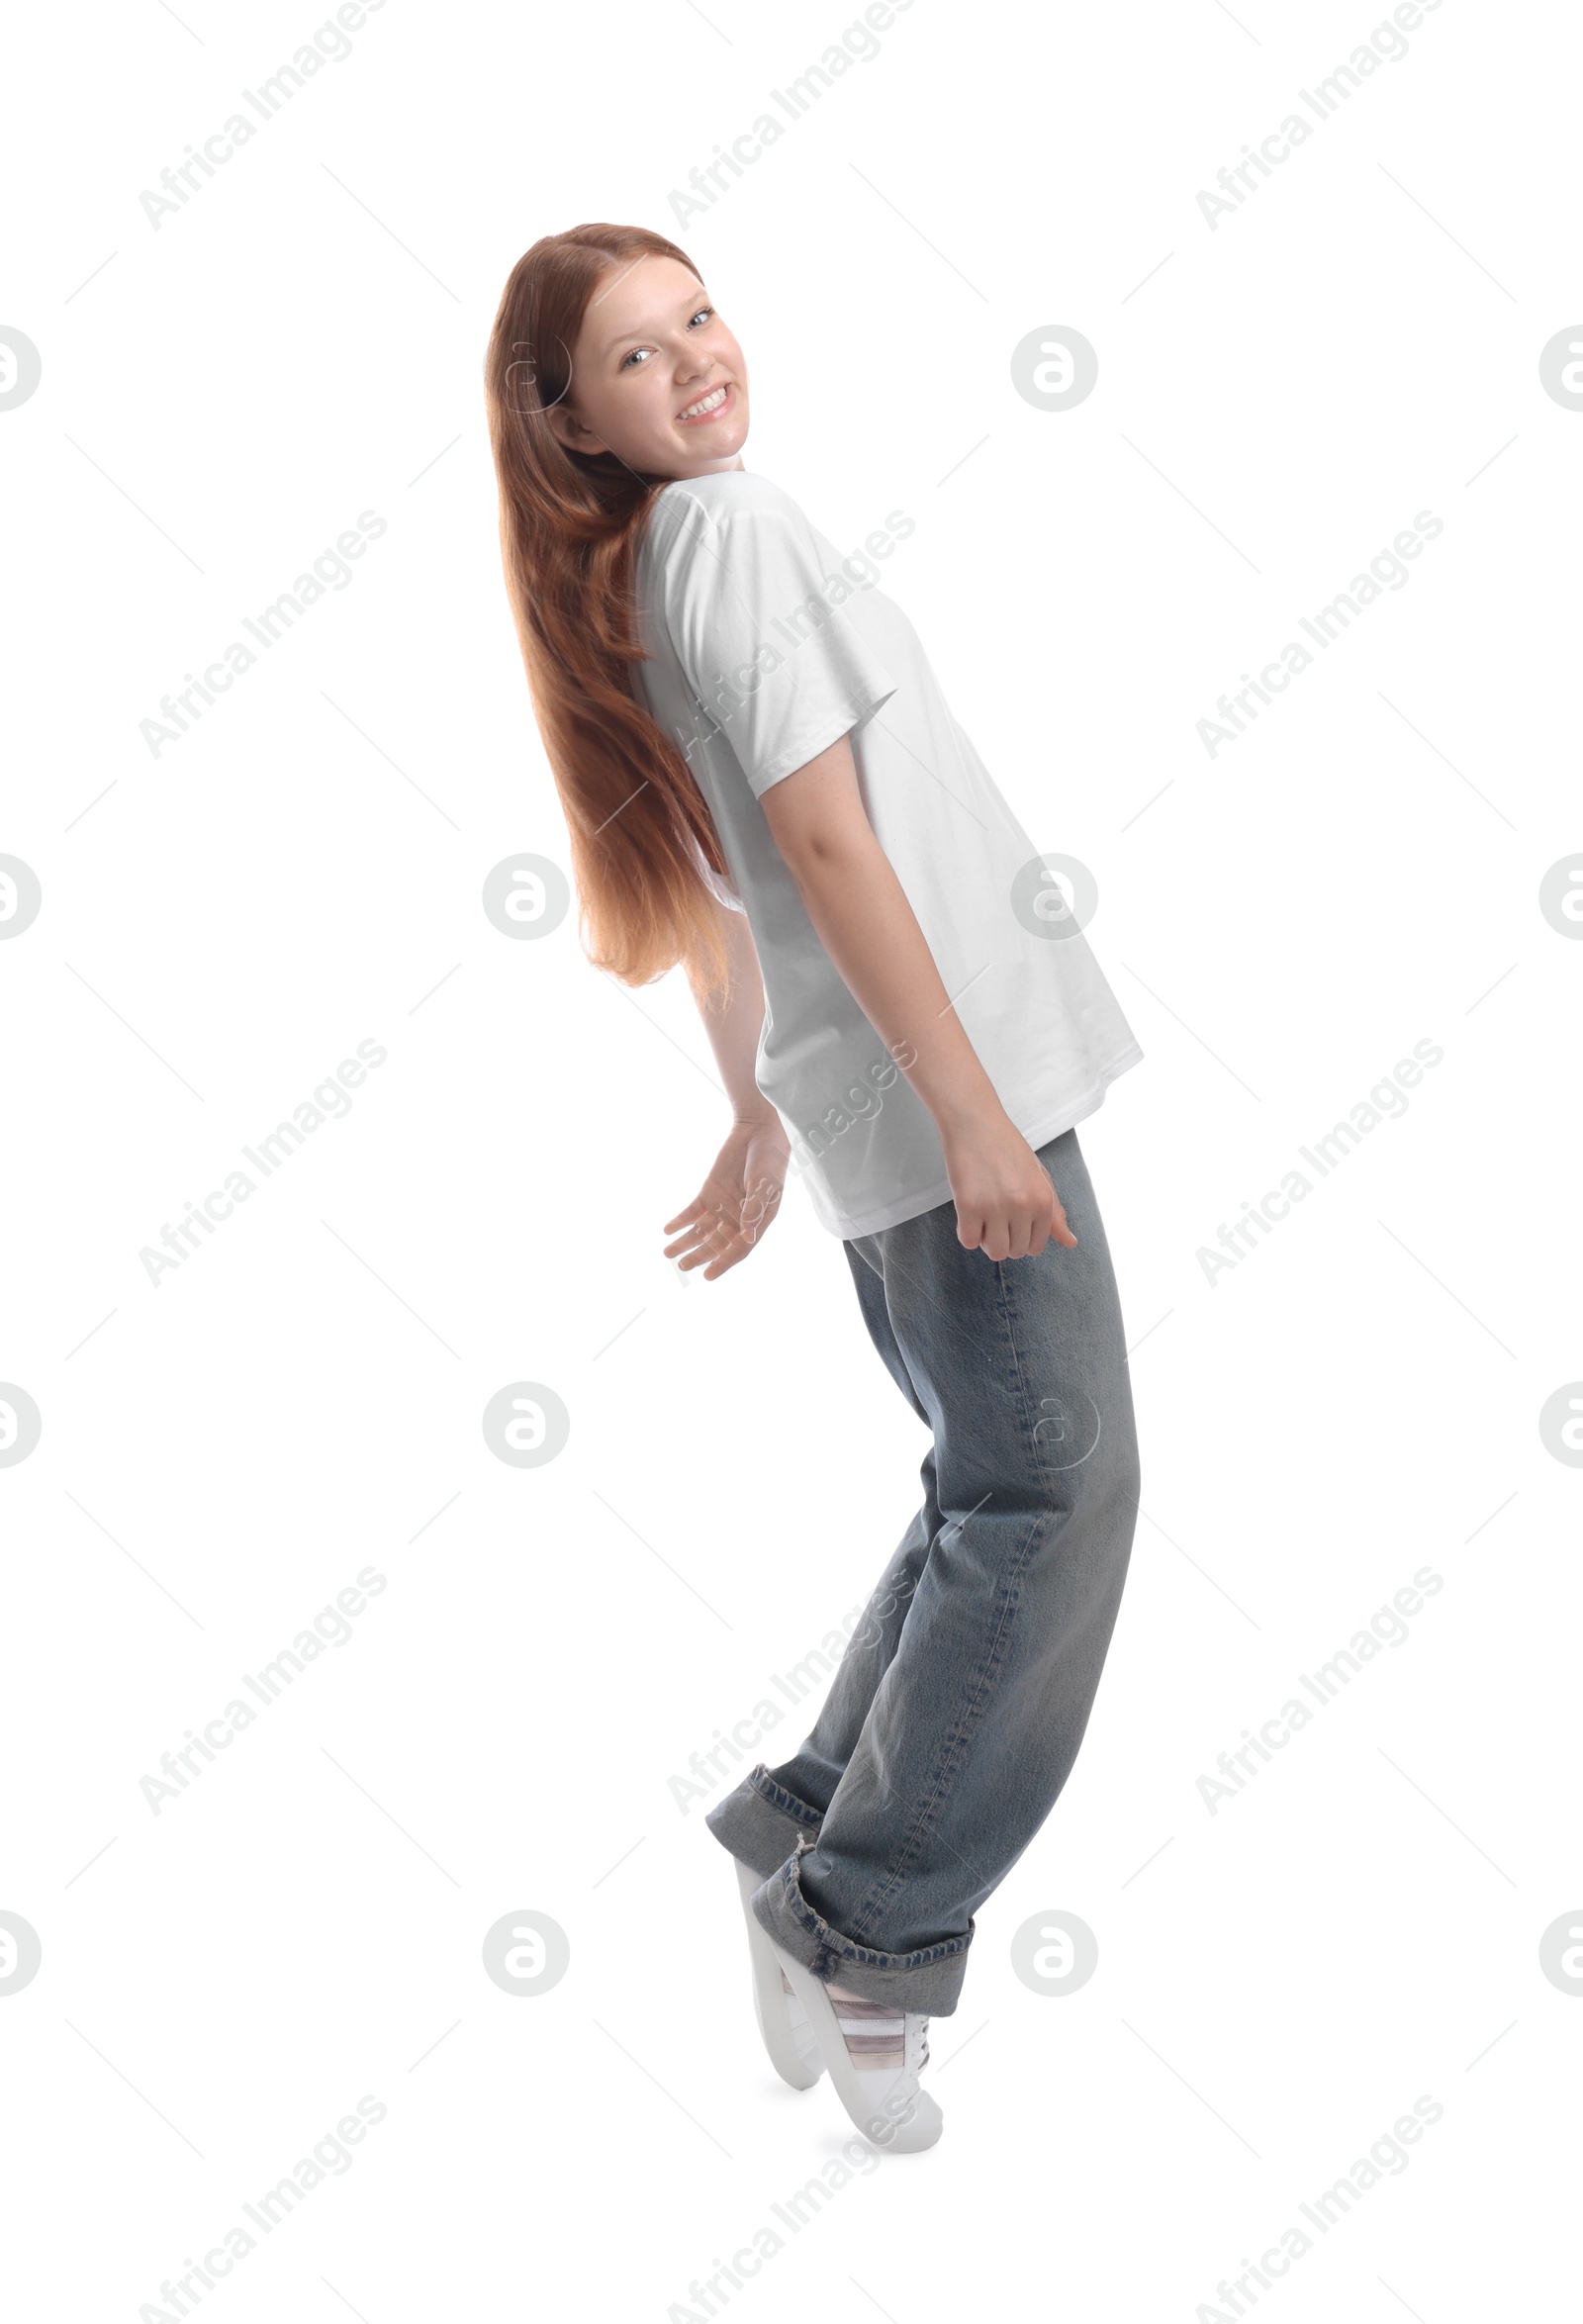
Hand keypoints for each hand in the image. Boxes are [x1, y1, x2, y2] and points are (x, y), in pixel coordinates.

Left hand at [664, 1113, 790, 1279]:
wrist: (758, 1131)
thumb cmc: (770, 1159)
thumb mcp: (765, 1185)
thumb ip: (754, 1209)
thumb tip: (747, 1236)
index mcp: (758, 1222)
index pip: (739, 1249)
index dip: (723, 1263)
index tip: (707, 1276)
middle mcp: (738, 1219)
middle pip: (716, 1244)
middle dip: (699, 1256)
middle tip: (682, 1266)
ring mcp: (722, 1206)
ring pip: (701, 1231)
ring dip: (685, 1242)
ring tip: (667, 1253)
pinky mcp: (709, 1193)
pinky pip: (692, 1212)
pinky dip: (680, 1221)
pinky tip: (667, 1229)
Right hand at [939, 1111, 1076, 1260]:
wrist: (975, 1121)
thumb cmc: (1007, 1148)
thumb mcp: (1039, 1177)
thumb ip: (1055, 1213)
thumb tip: (1070, 1243)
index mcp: (1043, 1200)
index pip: (1036, 1246)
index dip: (1021, 1238)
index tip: (1011, 1221)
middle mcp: (1023, 1205)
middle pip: (1015, 1251)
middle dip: (1004, 1239)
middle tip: (994, 1215)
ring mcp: (995, 1206)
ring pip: (994, 1252)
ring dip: (986, 1240)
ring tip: (982, 1218)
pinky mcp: (968, 1205)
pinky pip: (968, 1241)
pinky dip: (966, 1233)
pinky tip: (967, 1213)